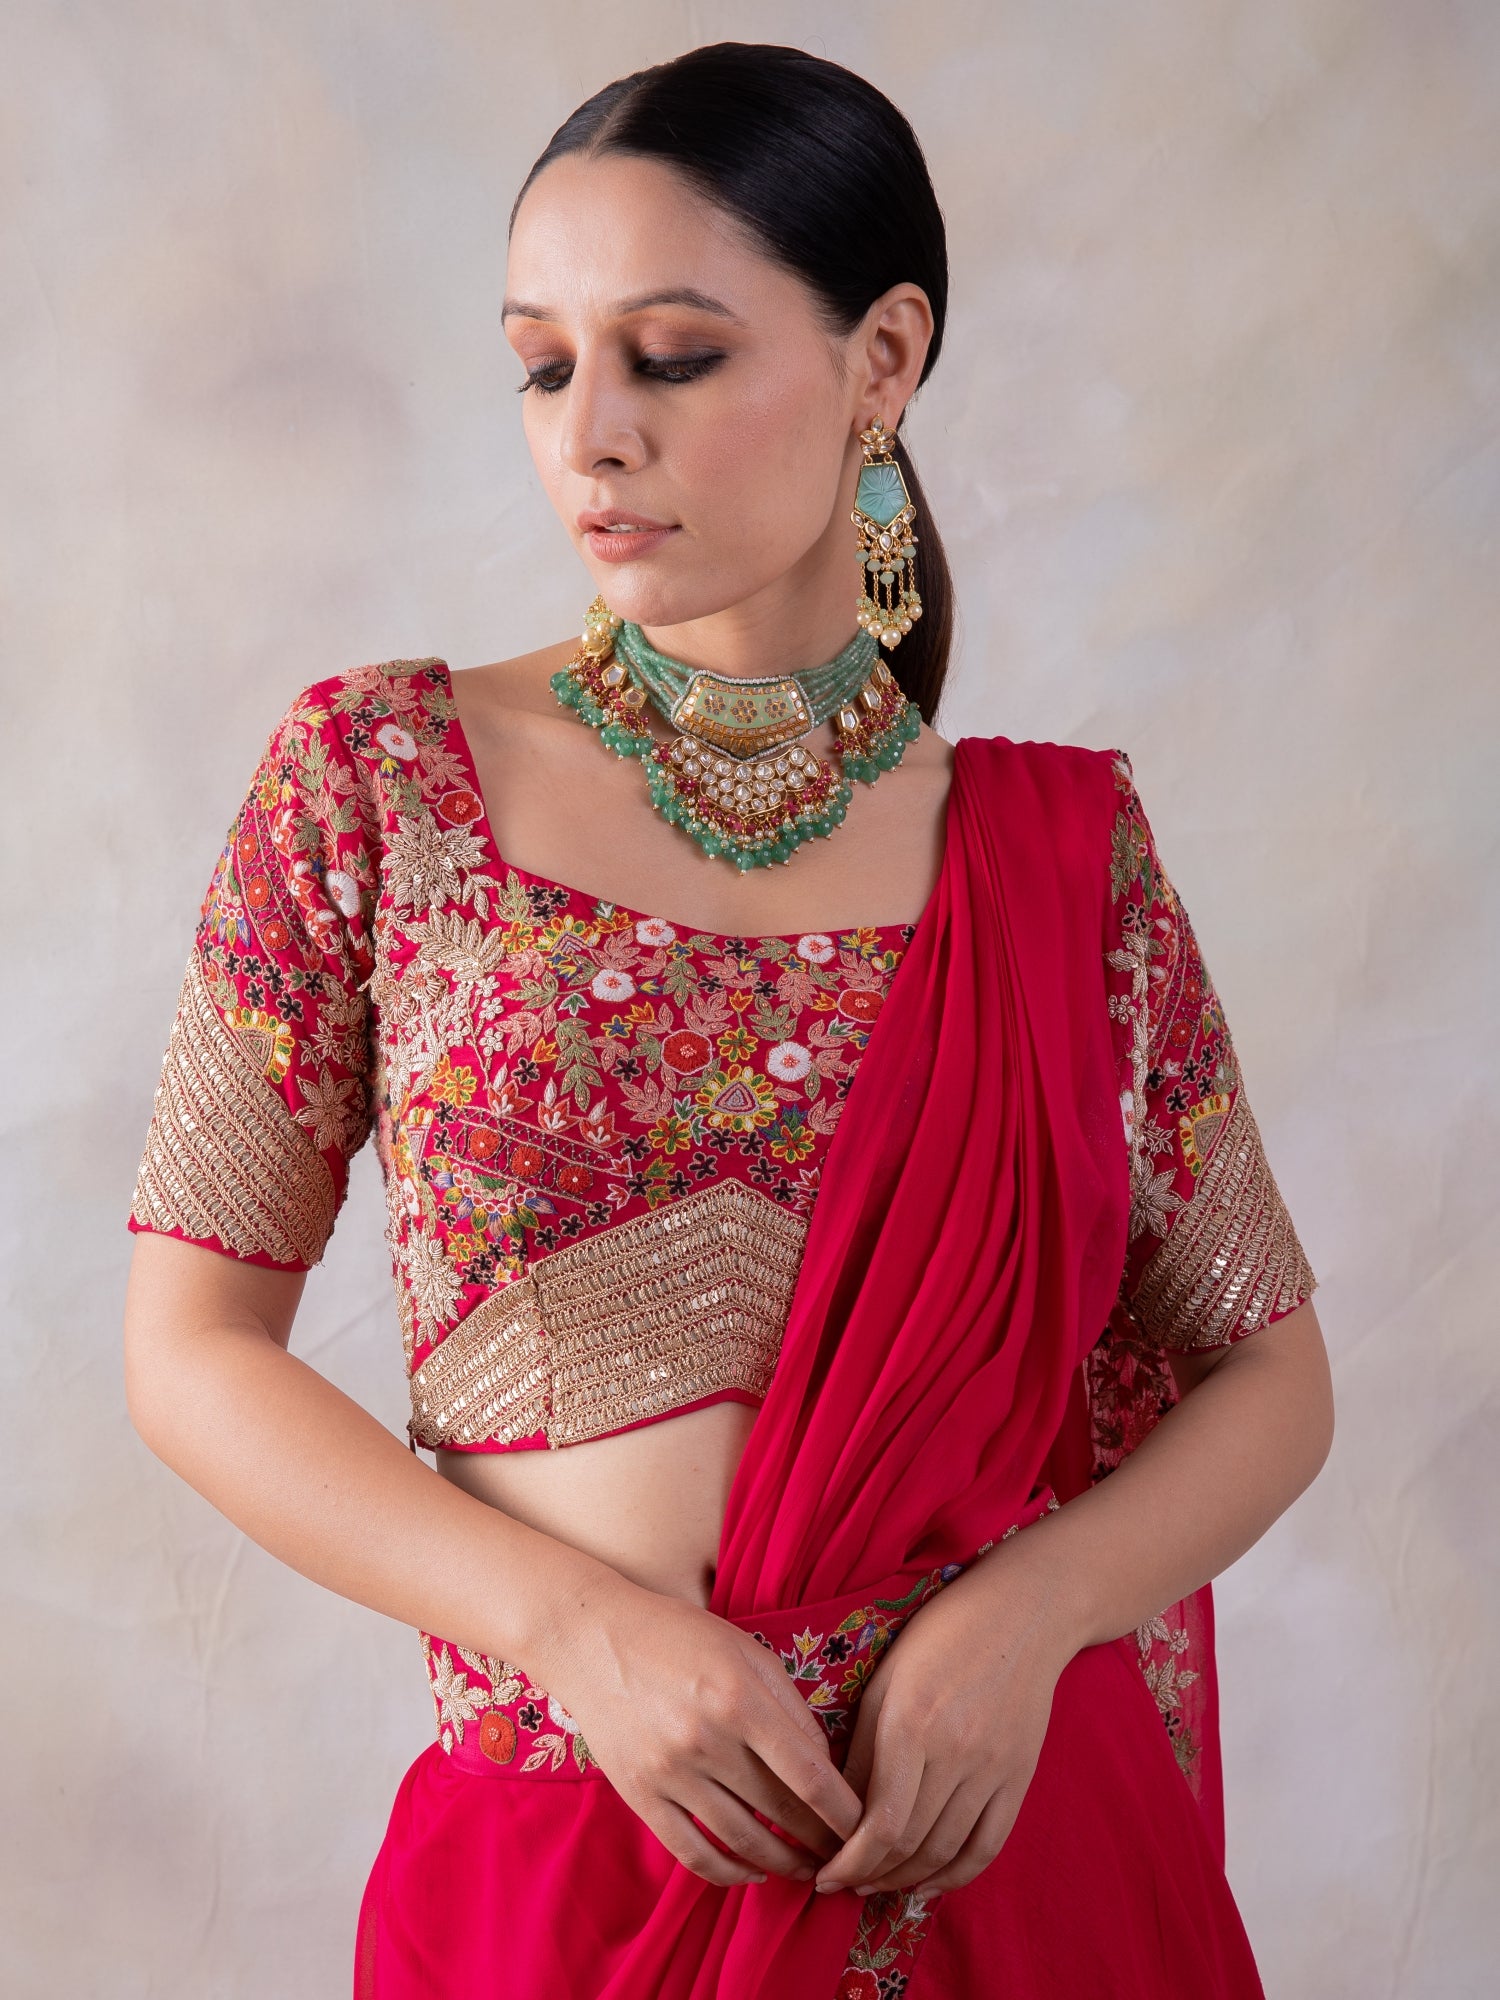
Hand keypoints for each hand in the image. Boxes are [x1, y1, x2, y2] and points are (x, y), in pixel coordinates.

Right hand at [530, 1570, 866, 1890]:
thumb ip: (789, 1705)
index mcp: (740, 1697)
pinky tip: (752, 1872)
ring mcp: (669, 1773)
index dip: (845, 1813)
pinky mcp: (640, 1796)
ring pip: (741, 1842)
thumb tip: (825, 1766)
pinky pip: (692, 1852)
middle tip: (847, 1855)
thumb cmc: (679, 1636)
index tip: (868, 1828)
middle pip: (781, 1813)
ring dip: (782, 1863)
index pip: (810, 1775)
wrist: (593, 1638)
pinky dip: (728, 1873)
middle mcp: (706, 1740)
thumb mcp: (745, 1650)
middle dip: (822, 1841)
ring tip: (806, 1868)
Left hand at [811, 1547, 1074, 1899]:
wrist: (1023, 1614)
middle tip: (843, 1883)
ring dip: (907, 1880)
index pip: (878, 1823)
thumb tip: (837, 1809)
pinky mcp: (1020, 1777)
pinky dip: (956, 1875)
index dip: (848, 1862)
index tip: (824, 1875)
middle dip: (870, 1875)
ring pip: (946, 1852)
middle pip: (910, 1844)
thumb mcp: (886, 1679)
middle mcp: (954, 1753)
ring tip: (877, 1885)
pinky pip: (988, 1845)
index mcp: (910, 1724)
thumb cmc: (941, 1635)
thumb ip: (862, 1746)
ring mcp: (993, 1769)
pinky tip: (929, 1884)